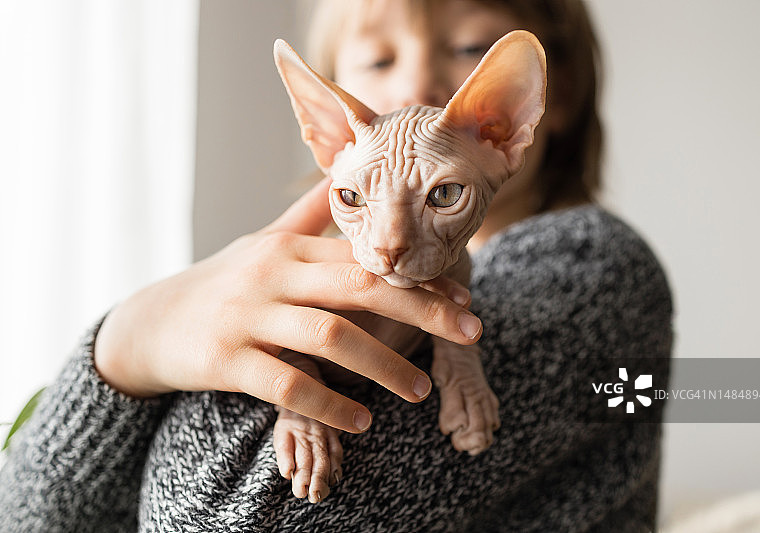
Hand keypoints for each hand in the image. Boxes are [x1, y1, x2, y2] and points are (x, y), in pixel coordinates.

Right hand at [93, 177, 482, 432]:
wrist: (150, 322)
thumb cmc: (223, 281)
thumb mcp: (264, 243)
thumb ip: (309, 215)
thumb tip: (343, 176)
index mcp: (289, 248)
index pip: (365, 257)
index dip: (418, 277)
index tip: (463, 298)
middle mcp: (272, 275)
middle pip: (359, 287)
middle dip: (422, 310)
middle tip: (472, 333)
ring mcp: (247, 317)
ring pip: (330, 338)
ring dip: (384, 366)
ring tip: (420, 390)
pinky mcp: (225, 360)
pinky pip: (287, 386)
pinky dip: (330, 404)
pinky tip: (361, 420)